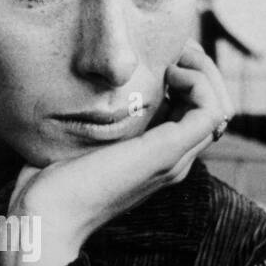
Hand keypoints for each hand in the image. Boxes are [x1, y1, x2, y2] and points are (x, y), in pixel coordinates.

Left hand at [1, 40, 233, 265]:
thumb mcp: (76, 141)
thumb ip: (91, 121)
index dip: (186, 77)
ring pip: (220, 108)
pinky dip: (199, 84)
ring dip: (204, 73)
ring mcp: (173, 159)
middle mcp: (172, 160)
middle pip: (214, 108)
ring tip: (174, 59)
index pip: (194, 112)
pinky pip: (211, 112)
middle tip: (173, 50)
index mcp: (154, 157)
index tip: (159, 56)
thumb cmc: (48, 182)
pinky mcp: (166, 153)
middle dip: (200, 69)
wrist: (45, 214)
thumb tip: (83, 92)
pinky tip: (170, 74)